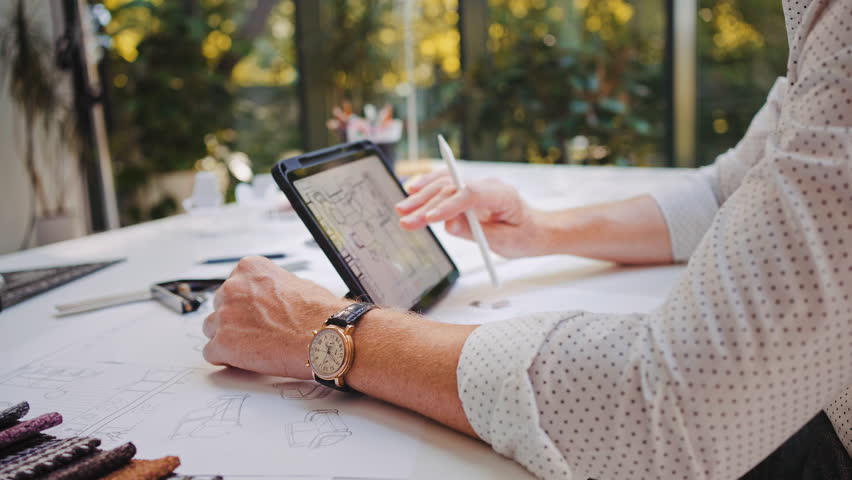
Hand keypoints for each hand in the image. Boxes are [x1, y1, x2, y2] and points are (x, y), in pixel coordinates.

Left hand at [202, 256, 348, 378]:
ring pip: (212, 329)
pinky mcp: (223, 343)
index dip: (245, 303)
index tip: (255, 313)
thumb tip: (267, 298)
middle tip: (258, 331)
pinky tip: (248, 359)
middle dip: (235, 320)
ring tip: (256, 346)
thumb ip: (271, 287)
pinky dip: (227, 359)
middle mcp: (233, 287)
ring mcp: (225, 316)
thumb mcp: (295, 282)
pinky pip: (211, 353)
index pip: (232, 285)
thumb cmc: (320, 312)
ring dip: (229, 338)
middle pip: (219, 306)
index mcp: (250, 269)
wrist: (327, 336)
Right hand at [395, 170, 544, 257]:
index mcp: (503, 196)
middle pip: (453, 188)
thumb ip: (475, 232)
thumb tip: (449, 224)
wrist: (535, 229)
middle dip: (427, 204)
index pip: (471, 194)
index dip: (448, 205)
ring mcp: (478, 185)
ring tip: (402, 210)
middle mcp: (489, 185)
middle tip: (406, 219)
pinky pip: (446, 183)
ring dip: (422, 197)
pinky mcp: (469, 190)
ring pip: (445, 184)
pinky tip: (412, 191)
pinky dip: (429, 187)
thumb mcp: (504, 242)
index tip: (430, 219)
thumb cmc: (524, 236)